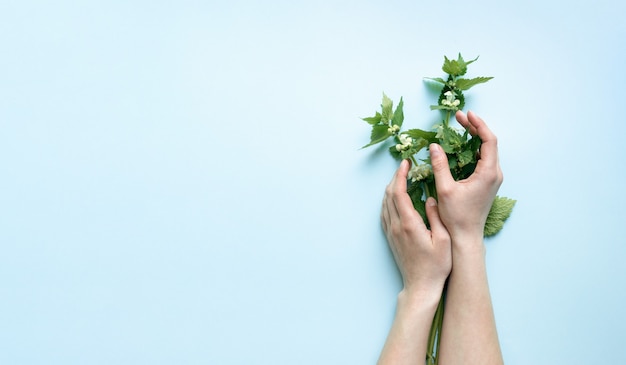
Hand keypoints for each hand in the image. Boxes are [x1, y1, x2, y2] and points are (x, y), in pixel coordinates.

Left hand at [381, 159, 451, 292]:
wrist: (420, 286)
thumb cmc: (436, 266)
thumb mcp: (443, 240)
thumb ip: (436, 217)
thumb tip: (431, 198)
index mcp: (409, 224)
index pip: (399, 193)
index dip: (400, 175)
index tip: (405, 163)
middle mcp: (396, 226)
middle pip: (389, 195)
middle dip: (395, 177)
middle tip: (405, 166)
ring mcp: (391, 232)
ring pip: (385, 203)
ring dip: (391, 188)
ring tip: (401, 178)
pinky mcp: (390, 238)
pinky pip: (385, 213)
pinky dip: (388, 200)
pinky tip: (395, 197)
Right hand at [429, 110, 502, 240]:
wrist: (466, 236)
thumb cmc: (456, 216)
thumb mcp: (445, 189)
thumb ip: (440, 165)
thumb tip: (434, 146)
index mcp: (489, 173)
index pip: (489, 141)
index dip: (478, 125)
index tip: (466, 115)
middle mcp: (495, 174)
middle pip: (489, 143)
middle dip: (475, 128)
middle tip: (459, 118)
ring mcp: (492, 179)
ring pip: (487, 151)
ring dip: (474, 137)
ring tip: (461, 127)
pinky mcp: (487, 183)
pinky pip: (483, 159)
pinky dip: (473, 149)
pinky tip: (462, 145)